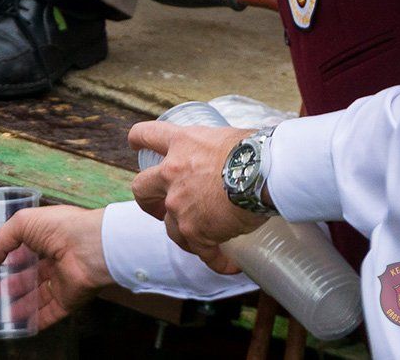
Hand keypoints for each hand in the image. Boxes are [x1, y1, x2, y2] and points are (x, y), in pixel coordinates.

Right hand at [0, 206, 111, 330]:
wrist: (92, 247)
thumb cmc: (59, 228)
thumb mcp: (21, 224)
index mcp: (48, 237)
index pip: (26, 249)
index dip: (9, 257)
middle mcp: (57, 259)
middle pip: (32, 276)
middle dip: (14, 284)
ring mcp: (63, 281)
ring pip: (40, 297)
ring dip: (22, 305)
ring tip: (3, 311)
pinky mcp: (69, 300)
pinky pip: (51, 313)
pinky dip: (37, 321)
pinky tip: (22, 326)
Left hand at [129, 122, 266, 273]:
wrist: (265, 172)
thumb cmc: (256, 150)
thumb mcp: (228, 137)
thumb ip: (219, 148)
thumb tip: (236, 155)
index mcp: (181, 144)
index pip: (147, 135)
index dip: (138, 140)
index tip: (134, 144)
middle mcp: (172, 173)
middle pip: (141, 188)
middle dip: (147, 200)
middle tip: (158, 207)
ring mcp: (179, 204)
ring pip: (169, 227)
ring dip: (185, 233)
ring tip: (203, 240)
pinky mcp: (195, 230)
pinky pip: (203, 252)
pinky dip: (216, 260)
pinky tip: (230, 265)